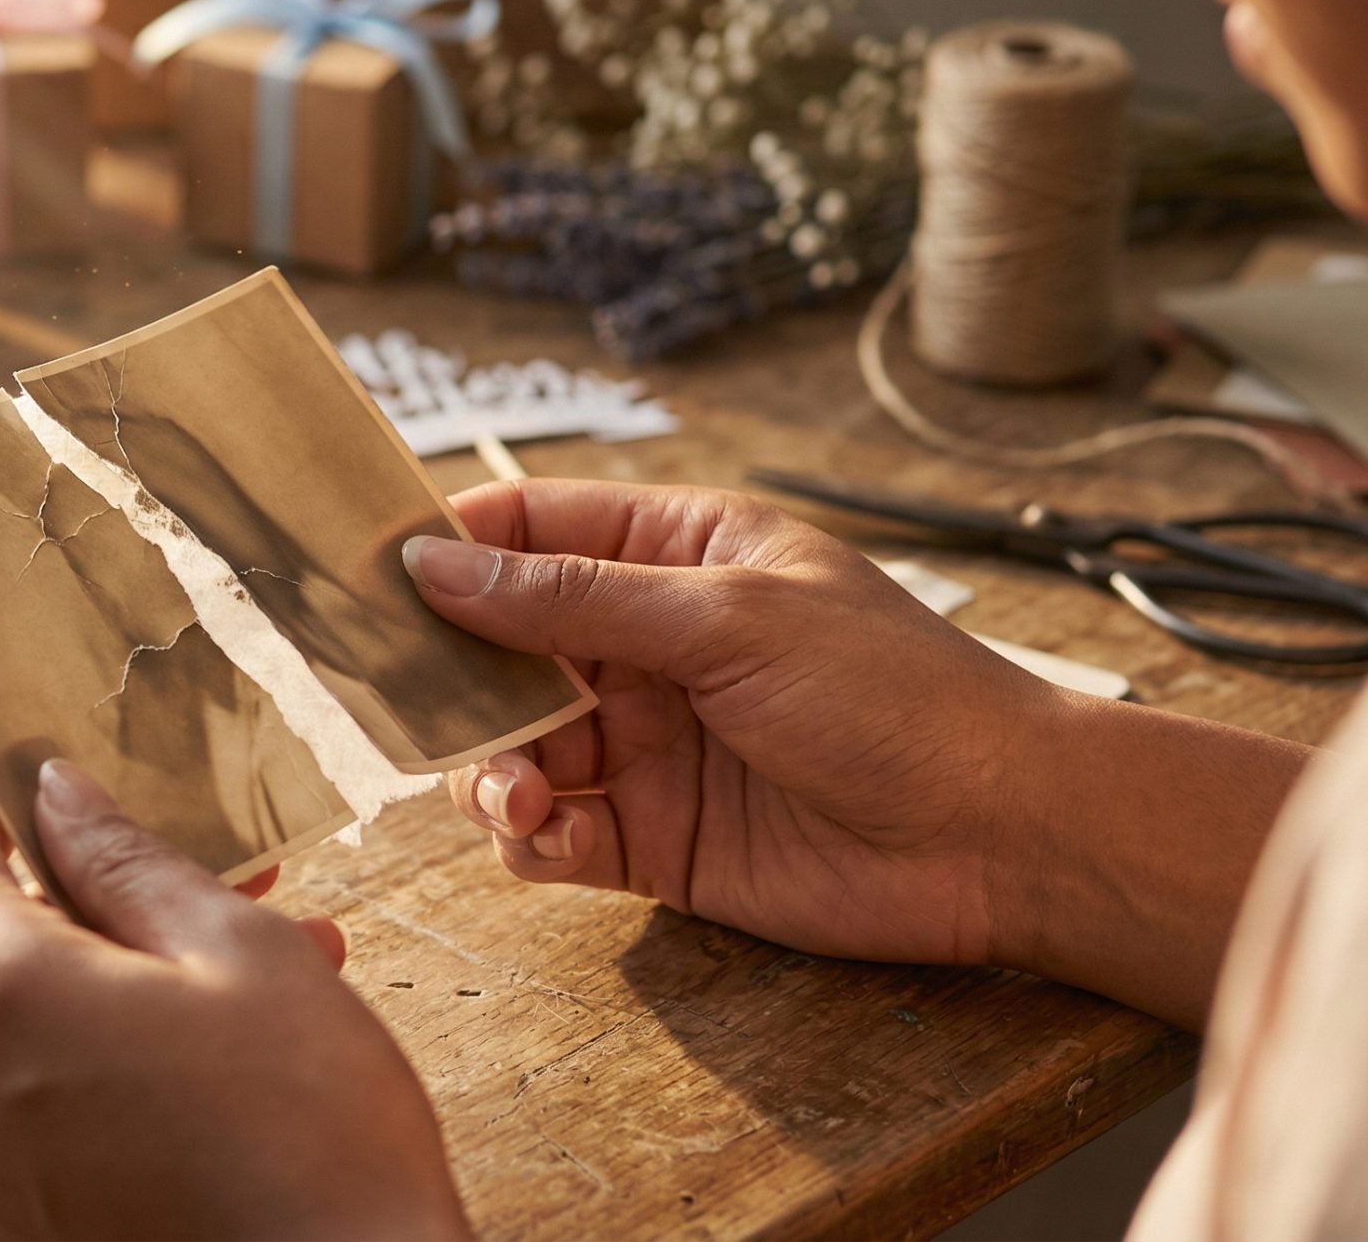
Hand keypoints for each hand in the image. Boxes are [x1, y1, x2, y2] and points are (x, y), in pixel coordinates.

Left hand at [0, 762, 469, 1240]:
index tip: (33, 768)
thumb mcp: (239, 956)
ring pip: (35, 1031)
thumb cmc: (315, 1152)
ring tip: (265, 974)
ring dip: (129, 984)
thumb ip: (129, 862)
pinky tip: (234, 1063)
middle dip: (100, 898)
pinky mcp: (27, 1228)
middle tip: (214, 873)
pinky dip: (121, 1066)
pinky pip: (52, 1111)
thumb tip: (61, 798)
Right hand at [408, 478, 1060, 968]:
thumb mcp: (726, 620)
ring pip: (510, 746)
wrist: (1000, 837)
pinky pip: (551, 833)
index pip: (531, 528)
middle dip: (448, 673)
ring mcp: (648, 743)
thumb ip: (572, 600)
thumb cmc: (894, 696)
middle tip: (401, 701)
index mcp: (676, 556)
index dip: (448, 543)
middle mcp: (649, 644)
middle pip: (499, 643)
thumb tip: (436, 564)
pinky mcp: (654, 838)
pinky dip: (531, 839)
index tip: (366, 569)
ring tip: (513, 793)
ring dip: (487, 768)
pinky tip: (552, 837)